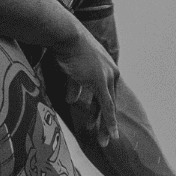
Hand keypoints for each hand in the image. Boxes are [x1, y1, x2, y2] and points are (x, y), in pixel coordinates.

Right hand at [51, 26, 118, 146]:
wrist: (65, 34)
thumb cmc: (65, 47)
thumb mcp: (72, 69)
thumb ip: (75, 86)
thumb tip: (72, 101)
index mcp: (107, 68)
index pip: (106, 94)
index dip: (102, 110)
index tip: (100, 124)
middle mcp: (111, 72)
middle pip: (110, 102)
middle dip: (106, 122)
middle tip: (107, 138)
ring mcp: (106, 77)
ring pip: (108, 107)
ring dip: (105, 126)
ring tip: (104, 141)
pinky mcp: (100, 81)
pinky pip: (106, 105)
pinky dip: (108, 121)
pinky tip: (110, 134)